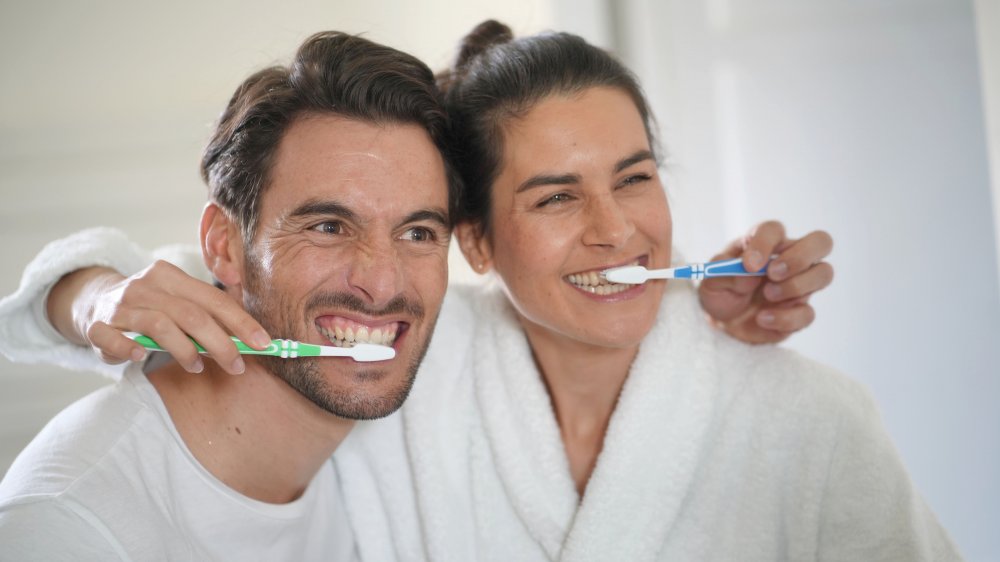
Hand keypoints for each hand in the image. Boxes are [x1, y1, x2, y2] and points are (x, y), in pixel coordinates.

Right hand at [47, 261, 269, 373]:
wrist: (93, 302)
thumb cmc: (150, 306)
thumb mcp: (177, 300)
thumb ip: (208, 314)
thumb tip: (253, 337)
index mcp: (170, 276)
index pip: (213, 298)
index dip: (241, 322)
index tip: (264, 343)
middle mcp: (145, 286)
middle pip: (192, 314)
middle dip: (221, 343)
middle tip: (237, 365)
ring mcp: (120, 305)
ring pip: (160, 325)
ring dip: (185, 350)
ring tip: (198, 367)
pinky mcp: (97, 325)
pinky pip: (112, 337)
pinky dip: (128, 348)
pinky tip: (141, 357)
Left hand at [698, 221, 833, 343]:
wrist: (723, 323)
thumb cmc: (721, 292)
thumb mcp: (710, 281)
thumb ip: (724, 272)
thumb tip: (749, 274)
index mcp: (764, 243)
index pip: (774, 230)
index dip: (764, 243)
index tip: (749, 265)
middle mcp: (789, 258)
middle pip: (820, 241)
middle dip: (799, 257)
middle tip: (773, 274)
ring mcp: (800, 284)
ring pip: (824, 273)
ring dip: (795, 286)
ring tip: (768, 295)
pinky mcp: (800, 311)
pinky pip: (808, 313)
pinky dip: (785, 318)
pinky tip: (763, 319)